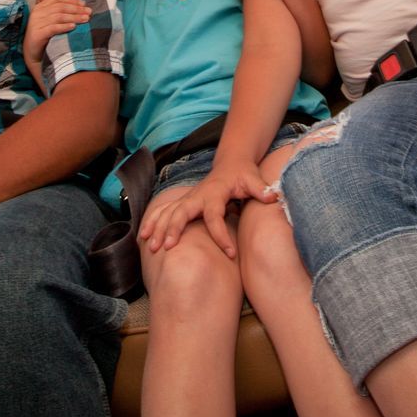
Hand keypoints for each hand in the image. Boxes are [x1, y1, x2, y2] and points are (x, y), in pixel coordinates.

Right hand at [24, 0, 89, 68]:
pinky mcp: (37, 34)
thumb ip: (60, 11)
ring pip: (57, 16)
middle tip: (89, 12)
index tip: (84, 4)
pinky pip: (52, 28)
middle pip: (59, 7)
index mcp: (40, 7)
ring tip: (85, 19)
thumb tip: (81, 6)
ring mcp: (35, 23)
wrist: (33, 53)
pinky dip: (64, 26)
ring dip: (74, 17)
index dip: (71, 0)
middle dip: (76, 9)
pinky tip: (73, 27)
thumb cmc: (46, 36)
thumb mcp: (51, 21)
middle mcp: (37, 13)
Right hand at [140, 162, 267, 258]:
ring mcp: (188, 198)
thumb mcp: (254, 180)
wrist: (231, 164)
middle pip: (182, 212)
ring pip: (168, 213)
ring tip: (150, 246)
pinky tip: (143, 236)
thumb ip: (262, 189)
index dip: (221, 235)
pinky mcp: (183, 202)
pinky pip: (163, 211)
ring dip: (158, 228)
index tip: (230, 253)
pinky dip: (152, 221)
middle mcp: (197, 196)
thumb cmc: (243, 175)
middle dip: (174, 230)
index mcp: (215, 194)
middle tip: (167, 248)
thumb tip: (273, 195)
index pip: (215, 217)